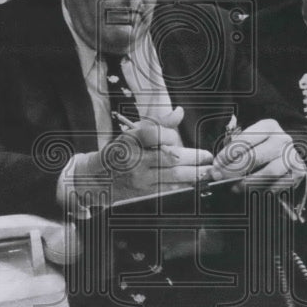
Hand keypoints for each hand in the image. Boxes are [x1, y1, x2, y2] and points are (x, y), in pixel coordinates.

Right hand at [72, 107, 212, 201]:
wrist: (97, 179)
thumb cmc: (120, 152)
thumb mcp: (133, 133)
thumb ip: (158, 124)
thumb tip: (179, 112)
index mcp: (131, 140)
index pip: (155, 134)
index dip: (170, 135)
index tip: (177, 138)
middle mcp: (134, 159)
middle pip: (169, 157)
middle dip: (193, 157)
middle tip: (208, 156)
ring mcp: (138, 178)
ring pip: (172, 176)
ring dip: (194, 174)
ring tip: (208, 172)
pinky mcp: (142, 194)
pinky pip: (168, 190)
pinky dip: (183, 187)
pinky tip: (194, 184)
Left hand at [209, 119, 306, 192]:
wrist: (287, 154)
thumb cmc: (261, 147)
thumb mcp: (249, 141)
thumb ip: (234, 150)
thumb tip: (217, 168)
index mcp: (269, 126)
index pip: (246, 140)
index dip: (228, 154)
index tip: (217, 164)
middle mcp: (282, 139)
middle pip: (255, 157)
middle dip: (234, 170)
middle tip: (221, 178)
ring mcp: (292, 156)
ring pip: (268, 173)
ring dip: (247, 183)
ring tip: (235, 187)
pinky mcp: (298, 172)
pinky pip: (278, 185)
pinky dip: (263, 190)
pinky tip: (252, 191)